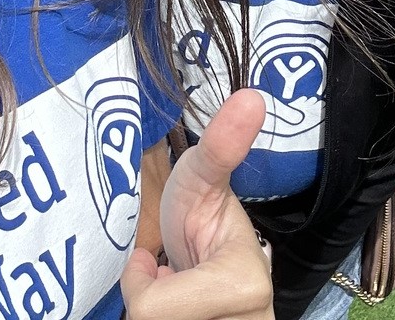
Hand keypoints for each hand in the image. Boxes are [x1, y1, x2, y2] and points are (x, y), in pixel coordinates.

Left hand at [121, 89, 272, 319]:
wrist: (213, 253)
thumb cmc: (202, 208)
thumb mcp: (202, 173)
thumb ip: (221, 144)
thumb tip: (252, 97)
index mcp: (246, 287)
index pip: (151, 310)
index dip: (143, 285)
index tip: (162, 262)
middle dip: (155, 303)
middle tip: (172, 279)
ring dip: (158, 314)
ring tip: (176, 294)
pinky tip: (178, 313)